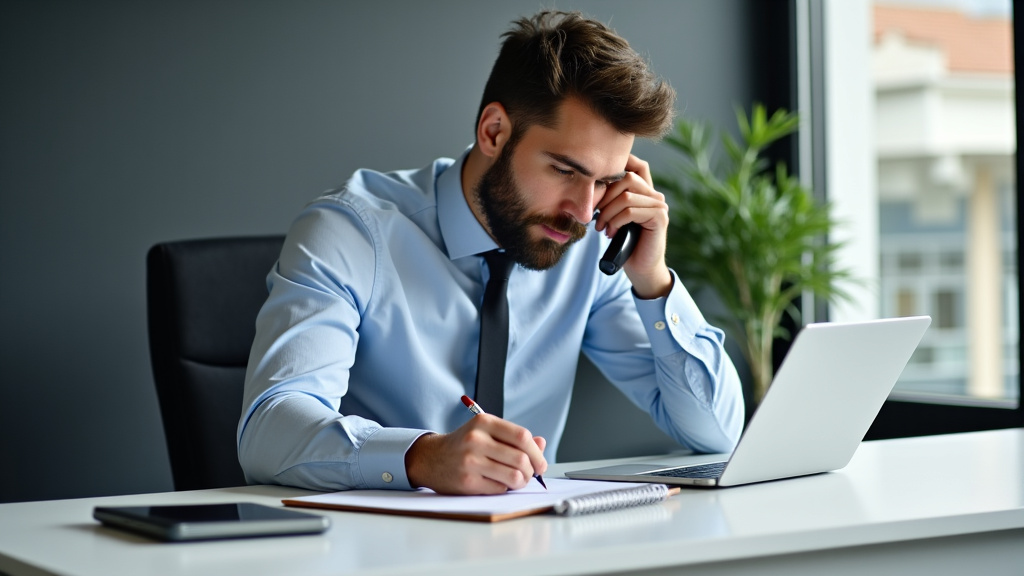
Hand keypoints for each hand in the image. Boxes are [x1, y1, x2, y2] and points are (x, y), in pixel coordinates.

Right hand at [405, 414, 546, 494]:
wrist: (431, 458)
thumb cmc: (464, 445)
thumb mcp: (486, 432)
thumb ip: (514, 437)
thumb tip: (541, 444)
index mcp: (483, 422)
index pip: (522, 437)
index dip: (537, 453)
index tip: (540, 463)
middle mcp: (476, 440)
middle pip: (521, 458)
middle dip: (531, 471)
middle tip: (529, 474)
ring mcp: (470, 461)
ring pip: (513, 476)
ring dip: (520, 482)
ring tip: (516, 480)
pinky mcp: (467, 481)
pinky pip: (500, 489)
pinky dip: (504, 488)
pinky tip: (496, 482)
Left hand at [594, 154, 672, 298]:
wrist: (639, 268)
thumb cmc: (623, 243)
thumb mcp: (613, 216)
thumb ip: (610, 198)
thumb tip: (590, 181)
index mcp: (645, 192)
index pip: (636, 165)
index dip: (620, 163)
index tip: (599, 176)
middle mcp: (655, 195)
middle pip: (627, 178)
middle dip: (605, 196)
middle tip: (596, 216)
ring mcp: (659, 206)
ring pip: (626, 197)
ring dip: (607, 213)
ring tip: (602, 227)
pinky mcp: (660, 218)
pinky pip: (631, 211)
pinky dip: (616, 221)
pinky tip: (611, 232)